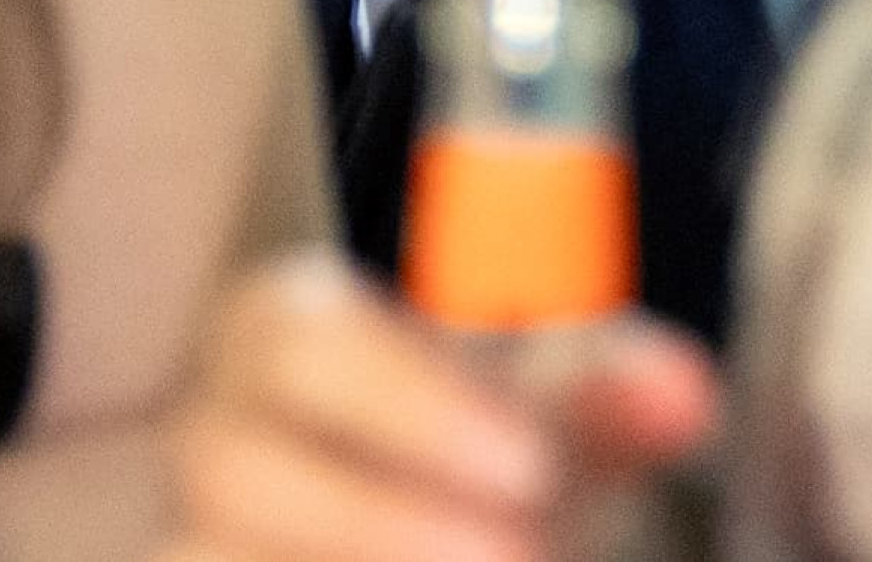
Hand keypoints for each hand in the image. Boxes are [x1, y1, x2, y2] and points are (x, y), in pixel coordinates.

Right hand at [167, 250, 715, 561]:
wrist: (438, 535)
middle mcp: (212, 434)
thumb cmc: (479, 474)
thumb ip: (608, 402)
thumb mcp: (546, 434)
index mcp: (281, 331)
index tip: (530, 466)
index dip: (407, 404)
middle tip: (524, 555)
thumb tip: (684, 388)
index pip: (301, 341)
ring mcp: (187, 539)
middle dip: (377, 519)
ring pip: (203, 554)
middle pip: (229, 464)